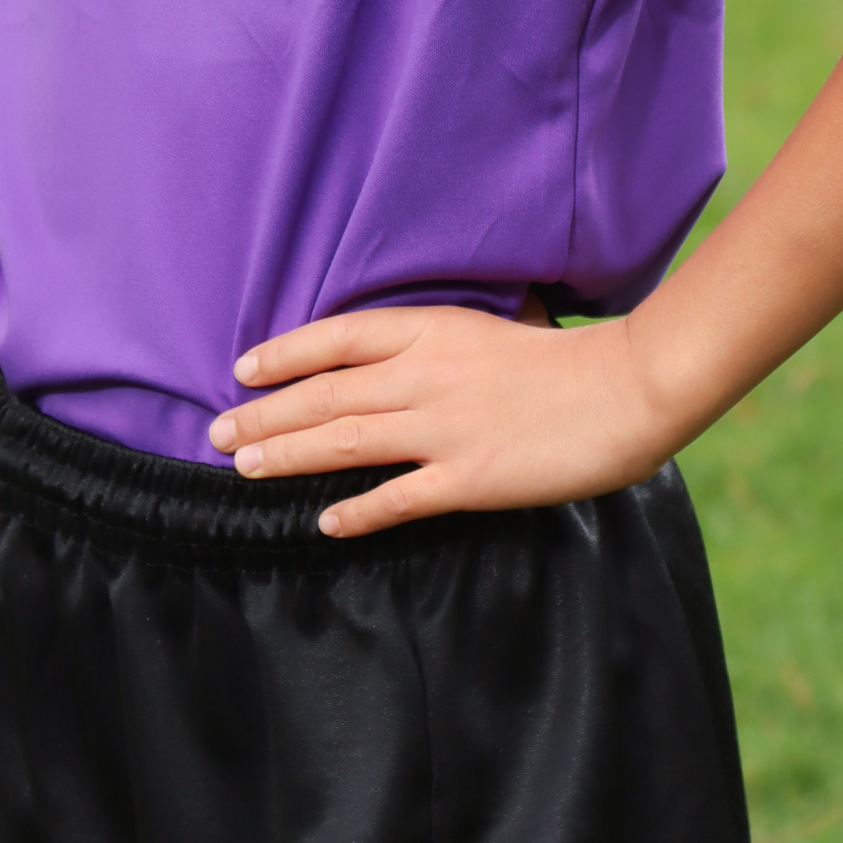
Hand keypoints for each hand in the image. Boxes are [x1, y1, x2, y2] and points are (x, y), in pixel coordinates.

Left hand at [205, 304, 668, 538]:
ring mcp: (444, 428)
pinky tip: (323, 521)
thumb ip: (445, 335)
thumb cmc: (567, 356)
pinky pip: (397, 498)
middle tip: (217, 433)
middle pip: (325, 395)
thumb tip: (410, 341)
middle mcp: (426, 375)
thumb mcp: (498, 321)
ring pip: (344, 443)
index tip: (243, 368)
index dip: (284, 354)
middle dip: (264, 414)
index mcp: (433, 329)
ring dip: (287, 456)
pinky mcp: (468, 478)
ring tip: (243, 468)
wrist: (625, 389)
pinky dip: (356, 510)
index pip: (338, 338)